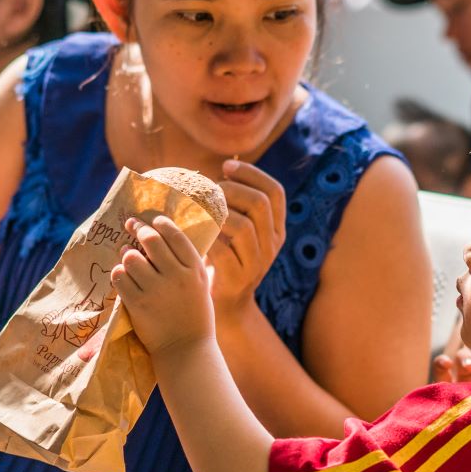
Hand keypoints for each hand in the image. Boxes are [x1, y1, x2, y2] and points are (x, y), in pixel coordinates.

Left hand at [112, 215, 213, 356]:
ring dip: (127, 253)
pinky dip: (118, 273)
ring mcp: (156, 291)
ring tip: (128, 255)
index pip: (176, 236)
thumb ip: (192, 264)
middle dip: (138, 229)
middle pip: (151, 240)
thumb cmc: (195, 317)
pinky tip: (122, 275)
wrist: (186, 350)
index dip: (161, 223)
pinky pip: (120, 277)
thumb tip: (176, 240)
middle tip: (132, 225)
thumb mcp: (203, 286)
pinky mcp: (138, 304)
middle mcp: (177, 277)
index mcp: (195, 270)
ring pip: (132, 257)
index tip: (153, 220)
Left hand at [207, 159, 285, 319]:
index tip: (227, 166)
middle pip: (260, 203)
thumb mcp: (236, 231)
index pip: (275, 191)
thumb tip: (218, 168)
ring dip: (218, 213)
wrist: (224, 305)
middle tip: (210, 189)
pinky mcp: (239, 278)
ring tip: (200, 210)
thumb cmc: (223, 259)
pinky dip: (207, 237)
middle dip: (232, 189)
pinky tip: (194, 232)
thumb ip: (234, 205)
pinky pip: (224, 250)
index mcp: (277, 228)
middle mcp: (273, 244)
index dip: (252, 174)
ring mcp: (258, 263)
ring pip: (244, 226)